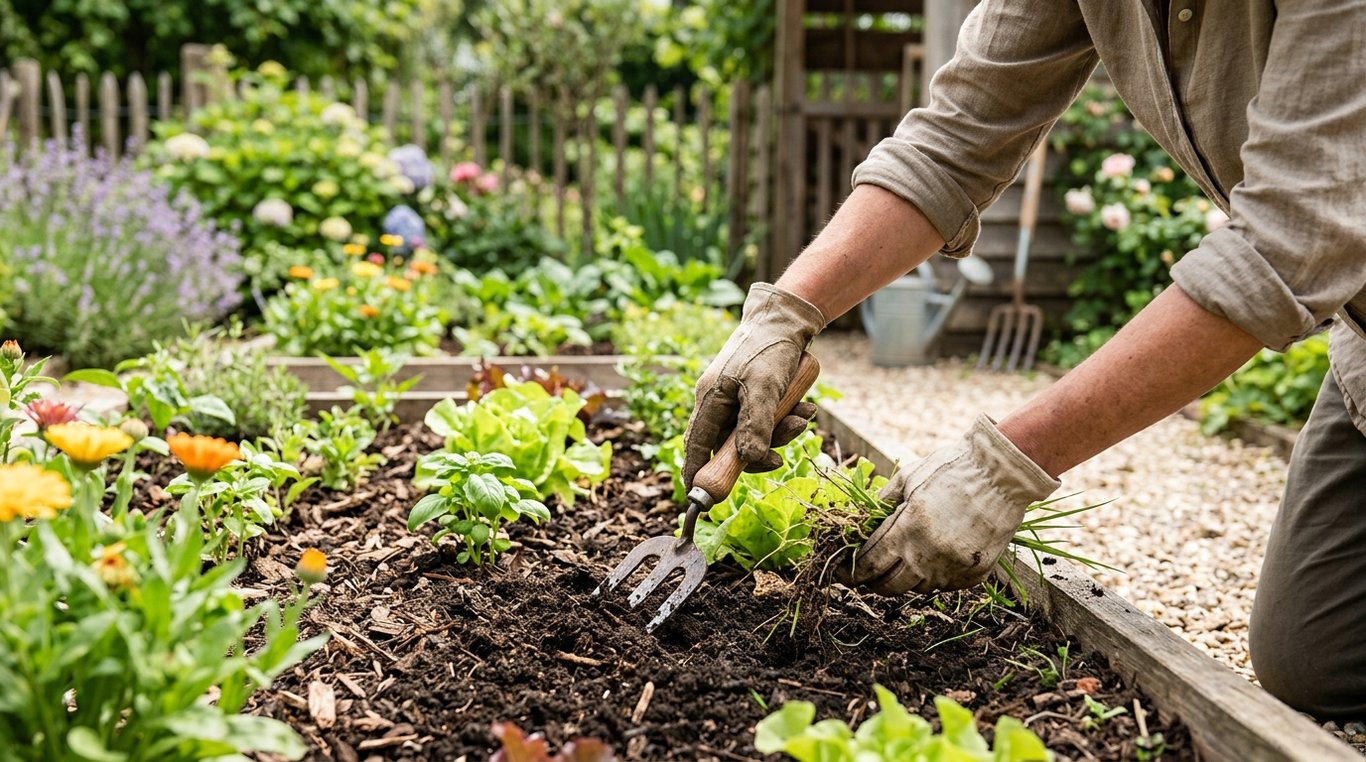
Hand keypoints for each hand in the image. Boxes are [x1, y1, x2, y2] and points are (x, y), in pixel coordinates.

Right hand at [682, 284, 826, 487]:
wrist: (789, 318)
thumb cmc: (770, 348)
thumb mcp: (764, 389)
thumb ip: (755, 426)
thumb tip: (749, 460)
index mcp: (709, 399)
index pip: (696, 446)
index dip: (697, 474)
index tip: (700, 501)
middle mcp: (718, 402)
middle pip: (731, 446)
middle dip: (760, 452)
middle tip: (781, 457)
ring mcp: (736, 399)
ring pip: (755, 434)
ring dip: (781, 432)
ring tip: (804, 417)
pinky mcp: (755, 395)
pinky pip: (769, 420)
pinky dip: (788, 418)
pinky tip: (806, 407)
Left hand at [838, 414, 1059, 594]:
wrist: (1003, 474)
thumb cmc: (951, 468)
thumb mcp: (907, 478)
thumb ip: (880, 504)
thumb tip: (857, 523)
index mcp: (907, 529)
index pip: (869, 564)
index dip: (850, 572)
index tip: (841, 573)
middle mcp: (928, 556)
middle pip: (889, 586)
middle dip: (872, 581)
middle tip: (867, 573)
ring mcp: (953, 569)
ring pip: (917, 588)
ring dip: (905, 577)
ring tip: (904, 559)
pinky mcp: (975, 575)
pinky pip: (945, 585)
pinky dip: (934, 575)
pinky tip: (934, 556)